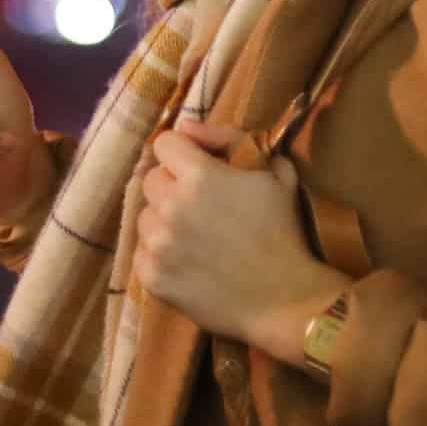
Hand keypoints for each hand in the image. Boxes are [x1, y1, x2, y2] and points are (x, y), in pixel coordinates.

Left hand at [134, 119, 348, 357]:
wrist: (285, 298)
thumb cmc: (283, 230)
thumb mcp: (274, 171)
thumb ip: (230, 138)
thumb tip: (187, 127)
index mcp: (199, 175)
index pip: (164, 143)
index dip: (182, 152)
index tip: (197, 167)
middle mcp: (172, 206)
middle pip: (151, 179)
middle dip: (172, 186)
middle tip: (199, 206)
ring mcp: (159, 244)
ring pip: (145, 217)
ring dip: (164, 221)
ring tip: (194, 237)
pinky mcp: (153, 278)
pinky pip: (142, 254)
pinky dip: (159, 256)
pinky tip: (187, 263)